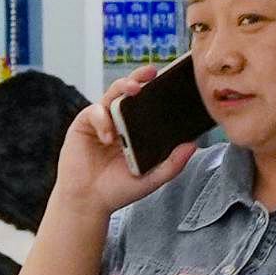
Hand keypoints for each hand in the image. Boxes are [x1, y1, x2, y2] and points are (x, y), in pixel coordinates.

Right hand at [61, 68, 197, 220]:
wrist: (89, 202)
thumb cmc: (120, 189)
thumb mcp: (153, 178)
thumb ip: (172, 164)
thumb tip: (193, 144)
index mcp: (137, 130)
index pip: (148, 105)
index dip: (158, 90)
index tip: (172, 78)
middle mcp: (119, 122)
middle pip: (128, 92)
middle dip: (139, 78)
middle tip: (151, 72)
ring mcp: (101, 122)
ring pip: (111, 96)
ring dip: (122, 88)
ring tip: (134, 89)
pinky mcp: (82, 126)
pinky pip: (93, 112)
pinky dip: (103, 120)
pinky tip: (109, 138)